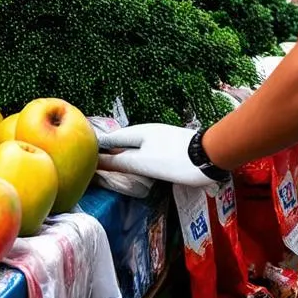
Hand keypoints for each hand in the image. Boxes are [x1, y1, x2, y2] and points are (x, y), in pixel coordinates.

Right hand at [97, 123, 218, 187]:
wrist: (210, 156)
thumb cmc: (175, 160)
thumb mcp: (144, 163)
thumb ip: (120, 162)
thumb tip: (98, 160)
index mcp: (139, 132)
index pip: (112, 138)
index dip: (99, 146)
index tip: (87, 155)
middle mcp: (148, 130)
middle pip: (125, 140)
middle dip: (112, 150)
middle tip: (98, 163)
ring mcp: (162, 136)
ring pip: (137, 145)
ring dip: (126, 154)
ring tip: (117, 167)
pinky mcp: (172, 144)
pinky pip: (149, 149)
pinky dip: (140, 156)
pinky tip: (143, 165)